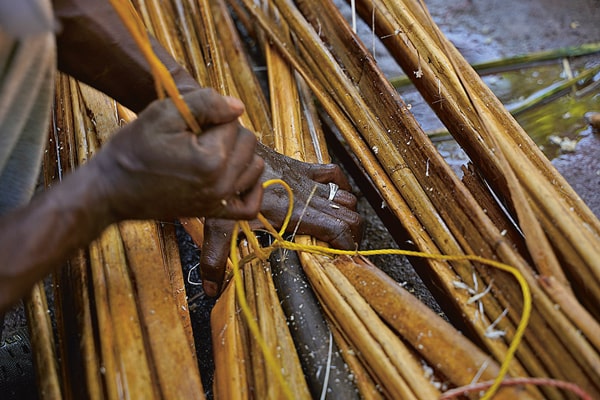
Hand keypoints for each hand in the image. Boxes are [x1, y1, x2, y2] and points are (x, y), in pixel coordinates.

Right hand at [92, 89, 263, 221]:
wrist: (111, 189)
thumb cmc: (133, 150)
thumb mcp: (163, 114)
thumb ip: (206, 103)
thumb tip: (238, 107)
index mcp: (211, 159)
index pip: (233, 123)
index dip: (212, 116)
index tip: (189, 125)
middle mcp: (221, 184)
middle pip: (248, 143)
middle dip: (226, 133)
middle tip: (195, 137)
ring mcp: (219, 201)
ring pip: (254, 167)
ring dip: (239, 154)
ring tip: (210, 151)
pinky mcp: (213, 213)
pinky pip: (250, 207)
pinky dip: (252, 189)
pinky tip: (238, 175)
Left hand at [199, 143, 363, 295]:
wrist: (229, 152)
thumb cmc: (227, 189)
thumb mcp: (220, 226)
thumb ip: (215, 259)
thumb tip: (210, 291)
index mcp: (295, 213)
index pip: (337, 229)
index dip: (347, 245)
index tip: (345, 259)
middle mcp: (307, 196)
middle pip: (349, 215)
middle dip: (353, 234)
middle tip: (344, 250)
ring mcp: (307, 179)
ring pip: (345, 196)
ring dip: (347, 213)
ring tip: (340, 230)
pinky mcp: (302, 167)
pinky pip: (334, 172)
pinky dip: (341, 185)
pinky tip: (336, 196)